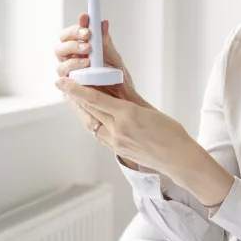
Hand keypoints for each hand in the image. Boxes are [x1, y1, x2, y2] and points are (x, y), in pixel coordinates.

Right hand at [54, 14, 142, 104]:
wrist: (122, 103)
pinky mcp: (68, 87)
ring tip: (88, 55)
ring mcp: (69, 73)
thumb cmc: (118, 81)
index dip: (78, 24)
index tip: (86, 18)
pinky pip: (63, 77)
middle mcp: (72, 59)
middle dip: (73, 37)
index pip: (74, 33)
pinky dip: (73, 70)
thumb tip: (103, 24)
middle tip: (87, 36)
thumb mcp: (115, 60)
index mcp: (82, 50)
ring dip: (72, 53)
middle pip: (62, 43)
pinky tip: (85, 67)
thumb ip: (106, 44)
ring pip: (60, 58)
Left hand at [57, 76, 190, 173]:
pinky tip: (91, 116)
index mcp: (128, 116)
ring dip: (81, 111)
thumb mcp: (151, 110)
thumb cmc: (171, 133)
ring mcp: (116, 142)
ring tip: (73, 99)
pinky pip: (99, 134)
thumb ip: (131, 98)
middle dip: (74, 98)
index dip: (76, 89)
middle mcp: (118, 130)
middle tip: (64, 86)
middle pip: (89, 111)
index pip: (95, 99)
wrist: (178, 159)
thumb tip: (117, 85)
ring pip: (91, 124)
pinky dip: (92, 122)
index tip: (62, 81)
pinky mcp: (118, 150)